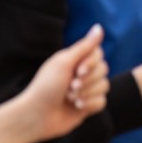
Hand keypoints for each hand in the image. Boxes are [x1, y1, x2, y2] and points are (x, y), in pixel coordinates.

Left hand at [21, 25, 108, 141]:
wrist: (36, 116)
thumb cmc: (46, 87)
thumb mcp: (64, 63)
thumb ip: (85, 46)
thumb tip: (99, 26)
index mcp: (74, 61)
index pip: (98, 53)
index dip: (92, 62)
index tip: (78, 70)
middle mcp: (82, 74)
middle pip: (104, 69)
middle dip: (88, 80)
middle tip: (71, 86)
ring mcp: (86, 90)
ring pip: (105, 86)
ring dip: (87, 93)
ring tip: (70, 98)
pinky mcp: (88, 106)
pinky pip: (102, 101)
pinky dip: (89, 104)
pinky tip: (76, 107)